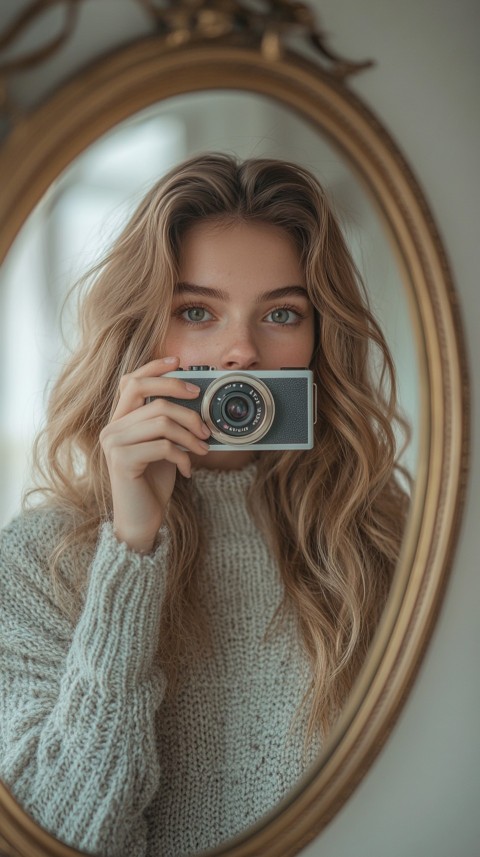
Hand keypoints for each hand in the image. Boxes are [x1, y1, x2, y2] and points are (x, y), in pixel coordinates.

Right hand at [100, 356, 210, 552]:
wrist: (140, 520)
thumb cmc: (153, 483)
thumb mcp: (164, 447)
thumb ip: (169, 425)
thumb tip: (198, 402)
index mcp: (119, 421)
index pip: (131, 381)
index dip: (154, 368)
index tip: (180, 363)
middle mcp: (111, 428)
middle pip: (150, 395)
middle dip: (184, 402)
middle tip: (205, 421)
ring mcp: (113, 444)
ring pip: (162, 420)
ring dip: (191, 435)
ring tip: (203, 449)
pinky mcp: (122, 461)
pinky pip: (163, 445)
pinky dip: (183, 456)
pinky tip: (188, 470)